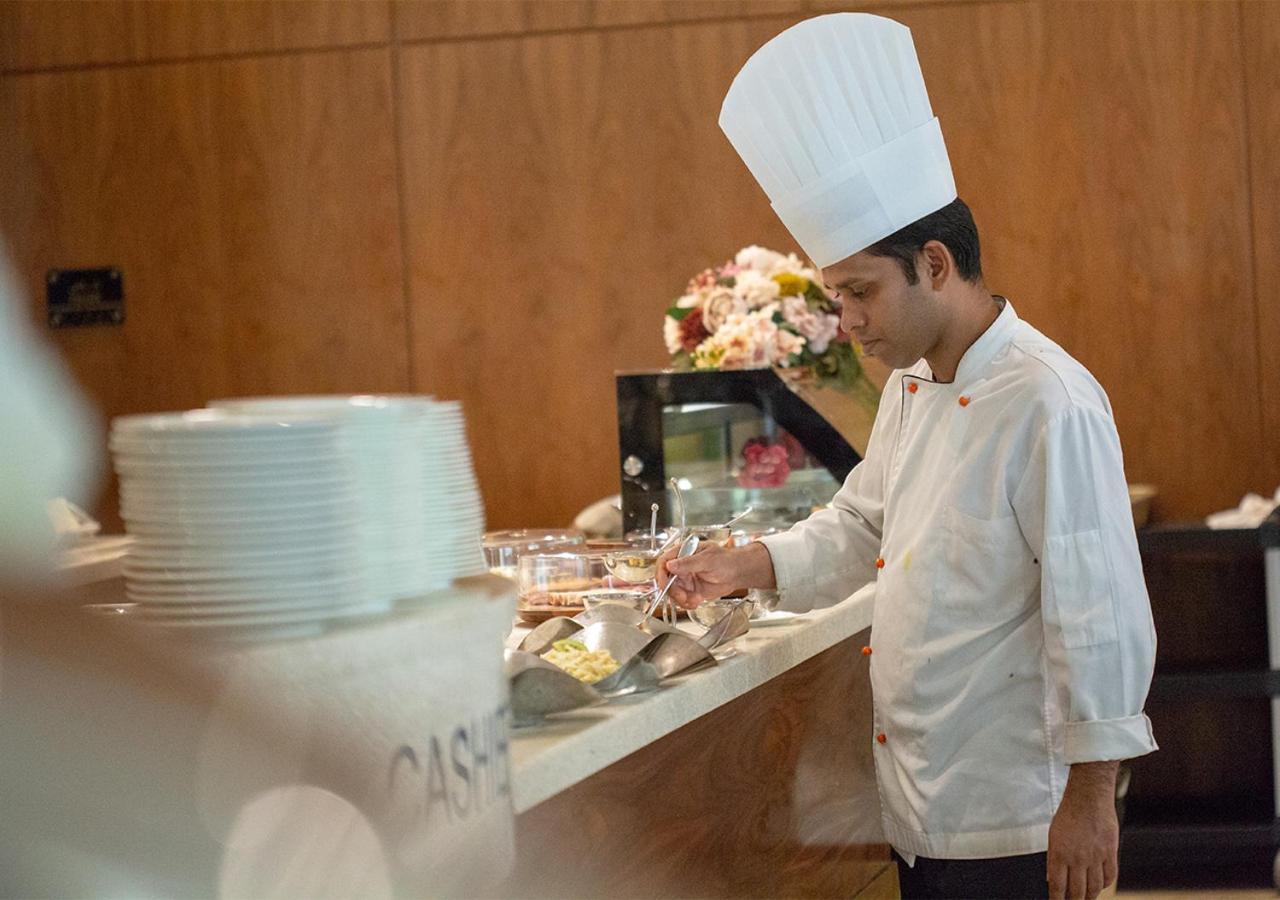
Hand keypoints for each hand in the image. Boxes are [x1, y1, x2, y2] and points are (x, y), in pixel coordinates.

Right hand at [655, 541, 774, 609]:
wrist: (738, 573)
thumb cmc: (726, 560)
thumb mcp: (707, 559)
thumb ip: (688, 563)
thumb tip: (671, 565)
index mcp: (683, 553)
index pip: (664, 562)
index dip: (661, 574)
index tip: (664, 585)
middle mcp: (682, 566)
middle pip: (666, 580)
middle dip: (673, 591)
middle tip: (683, 596)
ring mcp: (686, 579)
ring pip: (673, 592)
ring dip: (680, 599)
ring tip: (693, 599)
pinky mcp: (691, 590)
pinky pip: (682, 599)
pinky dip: (687, 604)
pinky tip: (696, 602)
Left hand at [1047, 761, 1118, 899]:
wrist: (1089, 797)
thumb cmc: (1069, 813)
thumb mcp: (1053, 835)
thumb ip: (1053, 859)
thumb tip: (1051, 878)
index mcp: (1060, 854)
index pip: (1058, 886)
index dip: (1057, 899)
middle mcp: (1078, 858)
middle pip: (1077, 891)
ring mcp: (1096, 857)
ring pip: (1095, 887)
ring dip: (1090, 896)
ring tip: (1087, 898)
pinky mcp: (1110, 852)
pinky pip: (1110, 876)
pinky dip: (1105, 884)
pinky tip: (1101, 885)